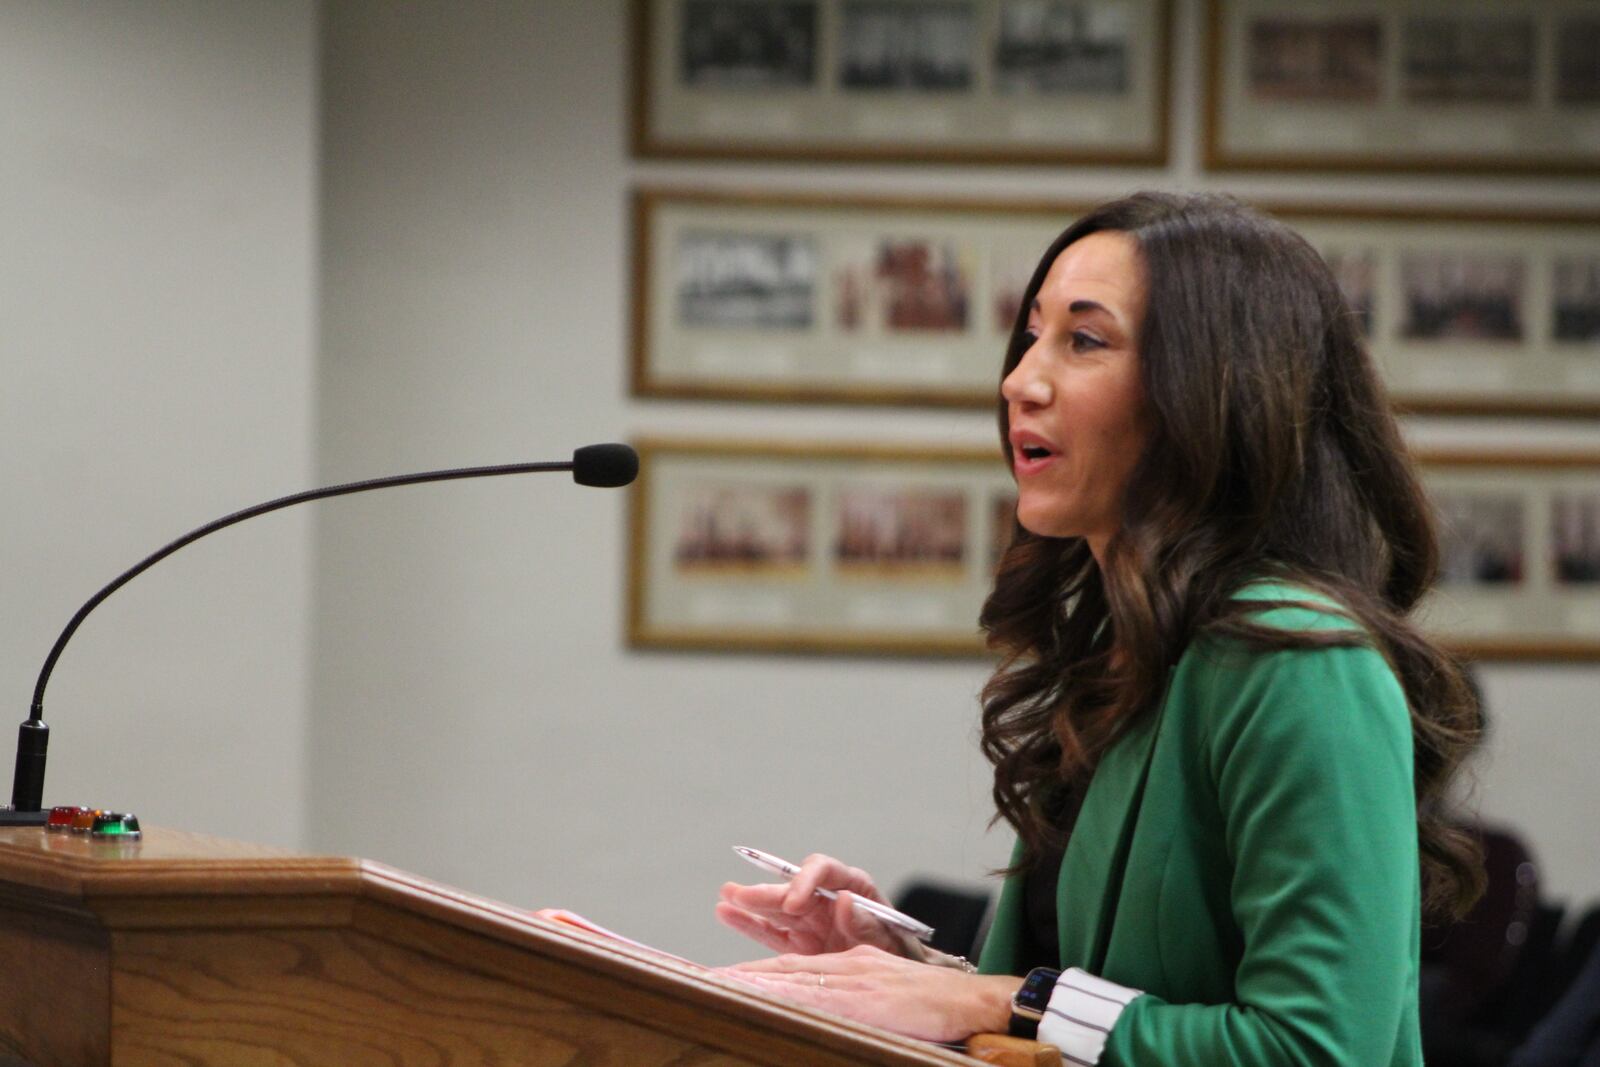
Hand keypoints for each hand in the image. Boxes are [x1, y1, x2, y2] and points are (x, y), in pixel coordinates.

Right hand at [716, 853, 905, 955]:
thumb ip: (867, 923)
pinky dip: (748, 923)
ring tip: (726, 896)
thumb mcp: (891, 939)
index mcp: (853, 887)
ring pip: (775, 907)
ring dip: (750, 901)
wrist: (900, 982)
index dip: (805, 882)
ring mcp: (809, 920)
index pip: (824, 871)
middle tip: (741, 894)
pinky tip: (726, 913)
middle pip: (792, 888)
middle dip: (767, 892)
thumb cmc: (900, 954)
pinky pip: (770, 931)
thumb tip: (843, 900)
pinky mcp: (798, 942)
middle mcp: (825, 899)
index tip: (793, 902)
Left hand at [719, 945, 1021, 1043]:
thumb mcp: (881, 986)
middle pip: (781, 968)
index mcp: (846, 964)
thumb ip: (848, 987)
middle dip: (740, 973)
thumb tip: (816, 1001)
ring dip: (752, 981)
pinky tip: (761, 995)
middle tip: (699, 979)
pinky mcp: (861, 996)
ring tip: (716, 984)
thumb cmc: (927, 1001)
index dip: (753, 972)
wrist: (966, 999)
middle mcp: (842, 965)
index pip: (790, 967)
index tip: (719, 979)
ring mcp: (850, 979)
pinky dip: (784, 994)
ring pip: (790, 976)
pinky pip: (814, 993)